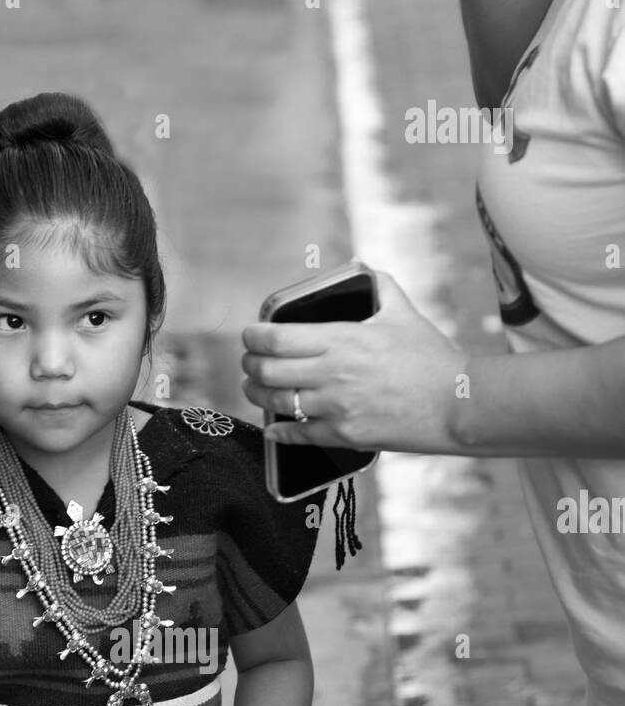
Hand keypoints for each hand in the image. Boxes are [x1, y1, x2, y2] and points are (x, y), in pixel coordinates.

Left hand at [241, 270, 466, 454]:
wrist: (457, 404)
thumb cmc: (432, 359)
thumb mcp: (404, 312)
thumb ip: (380, 286)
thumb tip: (363, 270)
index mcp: (341, 339)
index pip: (277, 337)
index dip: (254, 337)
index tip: (250, 335)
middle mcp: (331, 373)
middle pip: (268, 370)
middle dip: (250, 365)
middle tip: (249, 363)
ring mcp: (335, 407)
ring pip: (277, 402)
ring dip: (257, 395)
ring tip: (253, 389)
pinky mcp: (344, 435)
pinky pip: (298, 436)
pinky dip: (279, 432)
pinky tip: (272, 428)